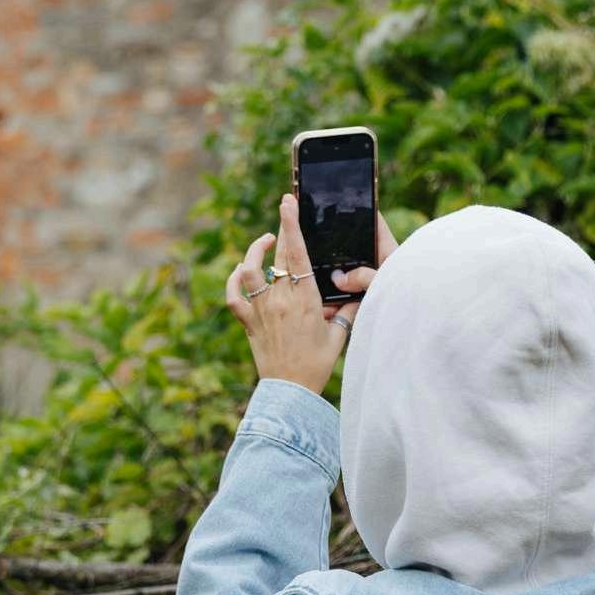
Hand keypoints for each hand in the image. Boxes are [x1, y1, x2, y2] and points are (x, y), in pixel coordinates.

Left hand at [225, 194, 398, 396]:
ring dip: (255, 251)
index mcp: (305, 300)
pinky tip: (241, 271)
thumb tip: (360, 294)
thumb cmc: (317, 365)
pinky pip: (234, 296)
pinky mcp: (248, 322)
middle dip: (281, 227)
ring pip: (250, 270)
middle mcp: (280, 300)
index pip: (298, 254)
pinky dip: (234, 280)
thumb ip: (348, 312)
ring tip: (266, 241)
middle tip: (285, 206)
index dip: (292, 225)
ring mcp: (261, 310)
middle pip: (278, 256)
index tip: (288, 203)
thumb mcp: (338, 337)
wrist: (290, 391)